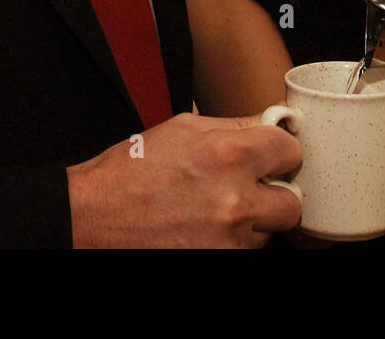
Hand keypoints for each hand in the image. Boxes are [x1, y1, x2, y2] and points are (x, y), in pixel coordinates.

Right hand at [65, 112, 301, 247]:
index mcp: (229, 154)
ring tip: (216, 209)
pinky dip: (231, 242)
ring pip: (267, 234)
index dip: (280, 151)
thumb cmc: (130, 170)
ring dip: (251, 222)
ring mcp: (226, 240)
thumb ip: (233, 126)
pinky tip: (206, 228)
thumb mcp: (183, 128)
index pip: (292, 150)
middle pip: (292, 203)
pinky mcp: (215, 261)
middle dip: (275, 194)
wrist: (92, 216)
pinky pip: (243, 253)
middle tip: (253, 188)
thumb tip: (270, 124)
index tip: (273, 154)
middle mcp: (234, 200)